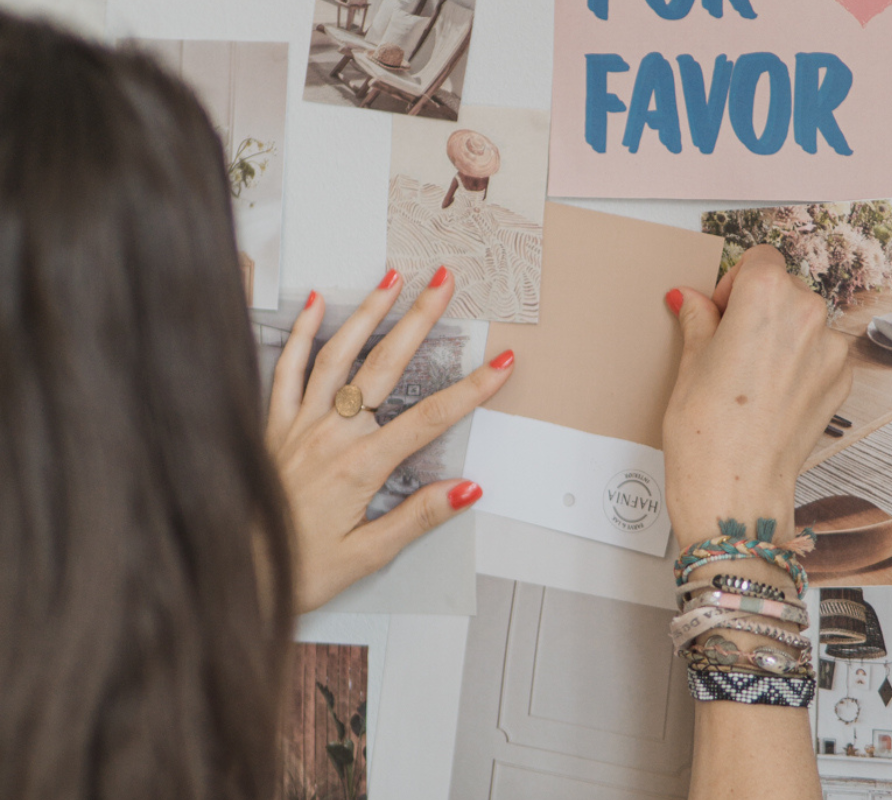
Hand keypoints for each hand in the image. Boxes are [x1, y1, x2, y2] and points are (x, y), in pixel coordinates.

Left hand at [266, 268, 512, 613]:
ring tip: (392, 278)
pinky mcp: (274, 424)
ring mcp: (300, 424)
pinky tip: (315, 302)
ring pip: (338, 354)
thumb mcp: (369, 555)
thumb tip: (466, 489)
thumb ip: (418, 517)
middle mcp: (331, 435)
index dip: (473, 388)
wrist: (235, 571)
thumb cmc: (299, 569)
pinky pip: (287, 367)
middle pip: (386, 365)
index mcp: (361, 466)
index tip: (502, 363)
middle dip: (419, 319)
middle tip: (443, 283)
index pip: (431, 418)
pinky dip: (300, 331)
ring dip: (368, 311)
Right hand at [662, 245, 850, 550]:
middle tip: (728, 346)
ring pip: (804, 321)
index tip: (719, 310)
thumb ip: (699, 320)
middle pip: (784, 288)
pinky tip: (770, 394)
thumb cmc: (707, 433)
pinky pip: (819, 353)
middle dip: (757, 308)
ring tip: (749, 377)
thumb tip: (693, 301)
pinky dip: (799, 362)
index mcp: (766, 297)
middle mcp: (807, 315)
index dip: (733, 282)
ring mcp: (831, 349)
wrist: (737, 489)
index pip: (758, 258)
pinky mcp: (841, 380)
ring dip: (781, 335)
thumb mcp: (689, 364)